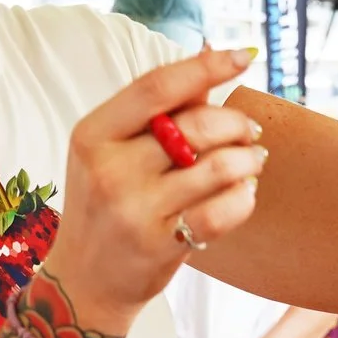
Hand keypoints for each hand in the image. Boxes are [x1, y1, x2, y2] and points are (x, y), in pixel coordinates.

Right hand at [39, 47, 265, 334]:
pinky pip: (222, 211)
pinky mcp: (159, 245)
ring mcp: (133, 210)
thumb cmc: (105, 206)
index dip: (205, 67)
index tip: (242, 57)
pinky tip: (244, 192)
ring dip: (248, 159)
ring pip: (218, 167)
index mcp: (93, 135)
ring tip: (252, 161)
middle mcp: (108, 170)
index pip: (155, 87)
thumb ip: (158, 110)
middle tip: (250, 132)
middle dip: (236, 123)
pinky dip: (244, 197)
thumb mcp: (112, 152)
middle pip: (195, 125)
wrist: (85, 281)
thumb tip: (208, 56)